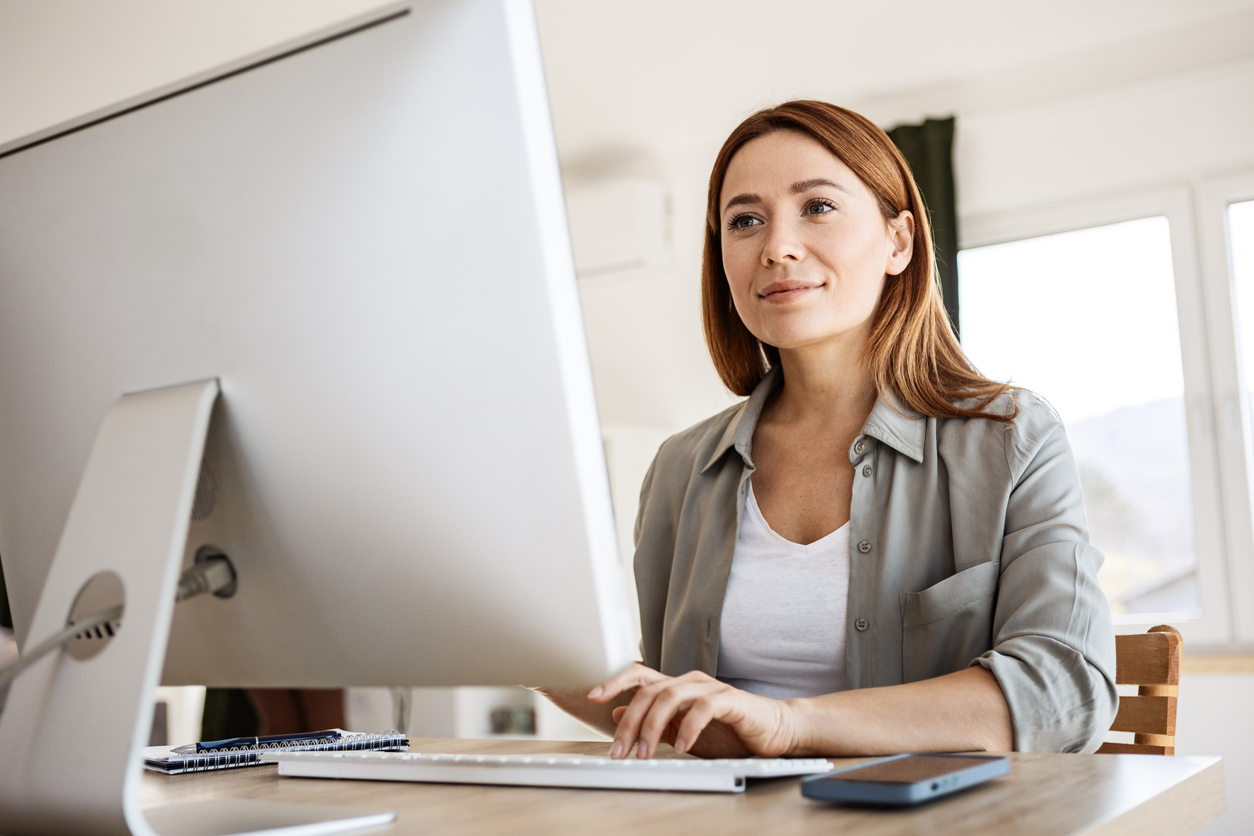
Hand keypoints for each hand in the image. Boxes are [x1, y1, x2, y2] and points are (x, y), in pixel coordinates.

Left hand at [588, 663, 797, 758]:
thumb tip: (619, 712)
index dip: (614, 681)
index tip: (593, 696)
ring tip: (644, 753)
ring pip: (670, 696)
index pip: (639, 676)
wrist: (772, 732)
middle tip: (618, 751)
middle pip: (649, 690)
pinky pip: (704, 708)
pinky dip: (689, 726)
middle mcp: (690, 682)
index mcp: (677, 687)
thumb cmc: (730, 731)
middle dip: (629, 721)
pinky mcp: (730, 700)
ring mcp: (710, 688)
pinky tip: (682, 746)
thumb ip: (654, 722)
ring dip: (652, 727)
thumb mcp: (682, 730)